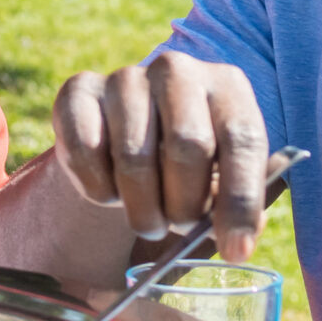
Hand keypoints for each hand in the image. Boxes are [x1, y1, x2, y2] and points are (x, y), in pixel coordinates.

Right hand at [49, 52, 271, 258]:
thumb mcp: (223, 179)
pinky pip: (86, 153)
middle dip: (185, 205)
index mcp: (227, 86)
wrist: (127, 139)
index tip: (235, 250)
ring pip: (133, 158)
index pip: (242, 139)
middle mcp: (177, 70)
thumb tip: (238, 241)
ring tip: (148, 220)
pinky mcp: (78, 91)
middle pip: (188, 146)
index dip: (241, 200)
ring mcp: (125, 77)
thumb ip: (237, 207)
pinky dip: (99, 190)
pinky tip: (111, 192)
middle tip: (178, 229)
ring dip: (142, 209)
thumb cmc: (189, 166)